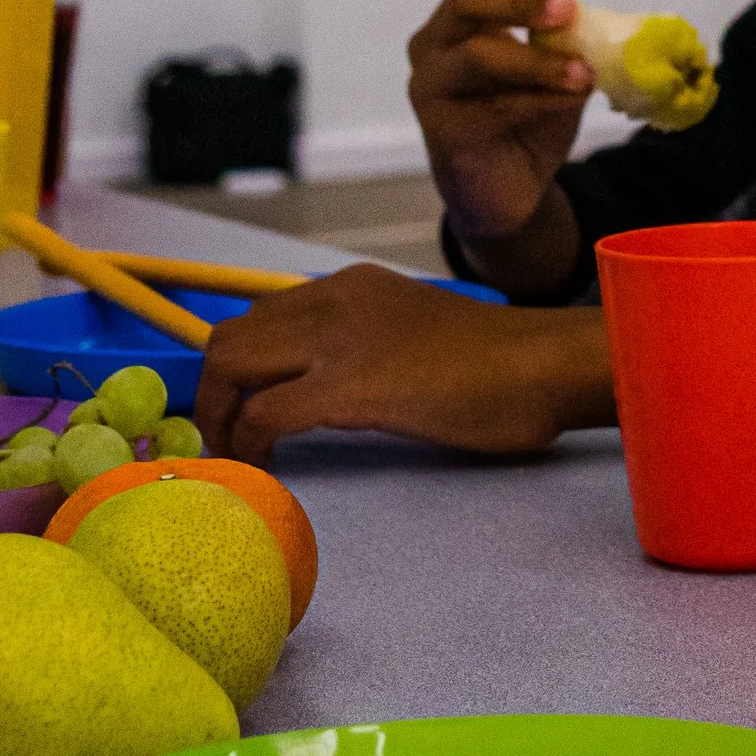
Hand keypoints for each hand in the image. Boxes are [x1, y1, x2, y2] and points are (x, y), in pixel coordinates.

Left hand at [191, 264, 613, 467]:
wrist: (542, 365)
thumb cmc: (503, 363)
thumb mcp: (419, 331)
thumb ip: (373, 343)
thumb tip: (343, 384)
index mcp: (354, 286)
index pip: (264, 315)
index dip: (240, 366)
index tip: (241, 407)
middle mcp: (334, 299)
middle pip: (231, 336)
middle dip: (213, 392)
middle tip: (228, 439)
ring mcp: (337, 339)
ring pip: (230, 364)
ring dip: (220, 415)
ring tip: (238, 456)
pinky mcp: (346, 387)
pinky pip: (263, 414)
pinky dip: (250, 445)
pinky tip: (268, 469)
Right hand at [408, 0, 591, 244]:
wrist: (510, 188)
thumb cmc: (529, 119)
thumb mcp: (555, 70)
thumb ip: (564, 42)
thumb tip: (583, 17)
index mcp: (462, 20)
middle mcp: (435, 44)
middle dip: (521, 2)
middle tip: (566, 12)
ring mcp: (430, 85)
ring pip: (478, 54)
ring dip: (538, 61)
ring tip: (582, 74)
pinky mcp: (440, 128)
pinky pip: (492, 106)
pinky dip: (539, 100)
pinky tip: (570, 100)